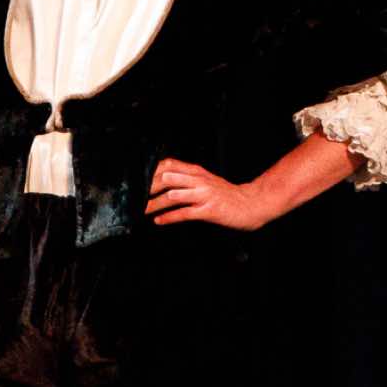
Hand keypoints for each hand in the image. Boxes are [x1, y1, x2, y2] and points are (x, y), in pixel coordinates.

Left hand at [145, 158, 277, 230]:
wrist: (251, 204)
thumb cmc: (225, 194)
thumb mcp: (205, 181)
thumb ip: (186, 178)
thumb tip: (162, 180)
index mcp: (196, 171)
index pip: (168, 165)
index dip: (151, 172)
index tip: (137, 182)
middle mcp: (199, 180)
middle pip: (166, 179)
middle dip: (148, 189)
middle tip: (135, 198)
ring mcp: (204, 195)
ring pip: (173, 196)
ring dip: (154, 204)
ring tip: (142, 211)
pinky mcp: (209, 210)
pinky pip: (184, 213)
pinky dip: (169, 217)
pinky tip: (158, 221)